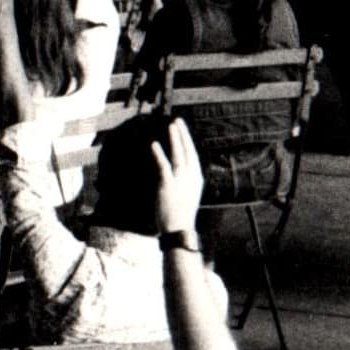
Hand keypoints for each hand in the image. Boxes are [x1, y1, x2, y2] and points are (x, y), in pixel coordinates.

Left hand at [153, 118, 204, 235]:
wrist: (179, 229)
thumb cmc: (180, 213)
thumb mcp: (187, 193)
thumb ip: (184, 180)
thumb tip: (180, 169)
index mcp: (196, 178)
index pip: (193, 154)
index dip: (187, 140)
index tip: (182, 128)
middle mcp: (191, 177)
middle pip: (188, 151)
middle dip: (183, 134)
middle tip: (177, 120)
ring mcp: (180, 181)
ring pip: (179, 155)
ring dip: (175, 139)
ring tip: (171, 125)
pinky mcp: (168, 186)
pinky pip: (164, 166)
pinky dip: (159, 154)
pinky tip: (154, 144)